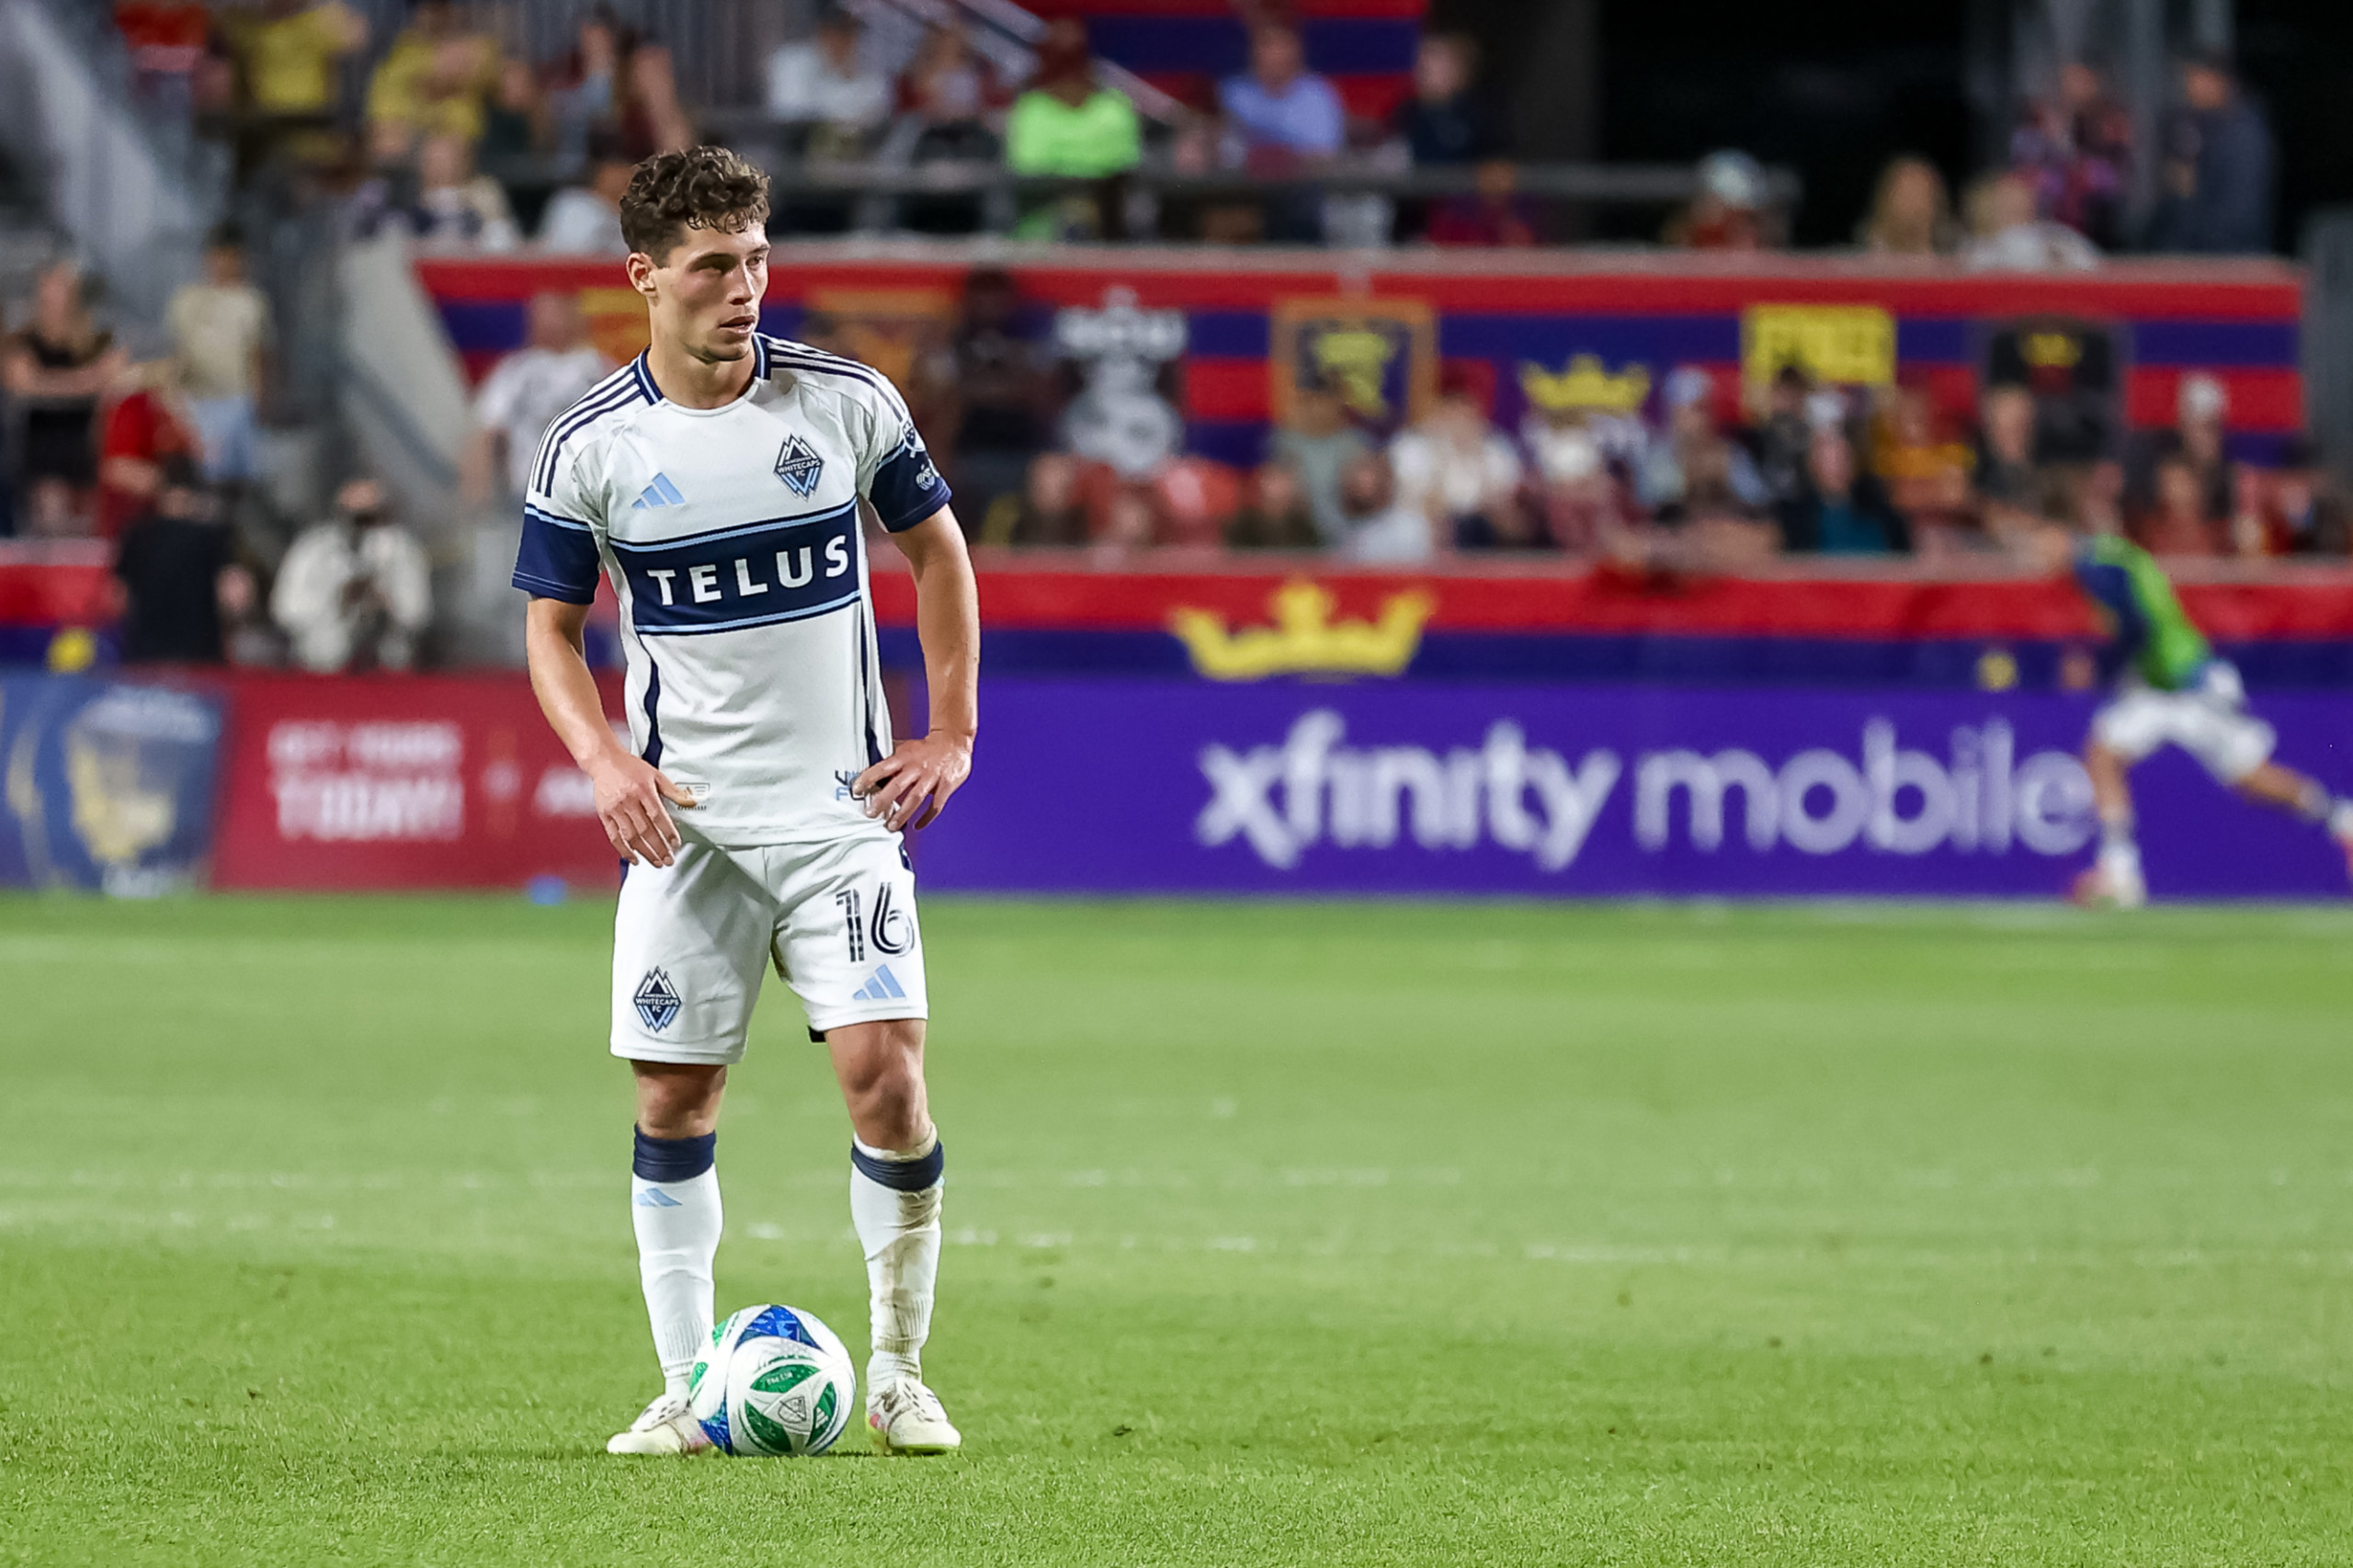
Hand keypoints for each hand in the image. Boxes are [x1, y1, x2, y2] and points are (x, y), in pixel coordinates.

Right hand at [587, 750, 696, 865]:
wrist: (604, 761)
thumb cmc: (630, 767)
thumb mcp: (655, 774)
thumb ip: (672, 790)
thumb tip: (690, 801)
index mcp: (643, 790)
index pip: (658, 816)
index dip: (668, 832)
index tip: (676, 843)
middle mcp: (628, 801)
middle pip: (645, 830)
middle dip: (659, 848)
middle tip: (669, 860)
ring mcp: (615, 809)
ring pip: (630, 836)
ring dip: (644, 852)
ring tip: (656, 862)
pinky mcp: (604, 814)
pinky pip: (614, 836)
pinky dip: (623, 850)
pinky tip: (633, 859)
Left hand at [853, 732, 971, 832]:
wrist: (953, 741)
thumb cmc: (927, 747)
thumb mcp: (906, 748)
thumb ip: (891, 759)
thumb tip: (870, 766)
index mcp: (904, 757)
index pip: (882, 768)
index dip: (868, 778)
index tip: (857, 789)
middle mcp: (916, 767)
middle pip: (897, 786)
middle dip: (882, 801)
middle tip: (871, 813)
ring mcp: (932, 777)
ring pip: (915, 799)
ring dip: (902, 814)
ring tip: (891, 826)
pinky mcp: (946, 786)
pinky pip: (935, 806)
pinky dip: (926, 818)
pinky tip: (917, 825)